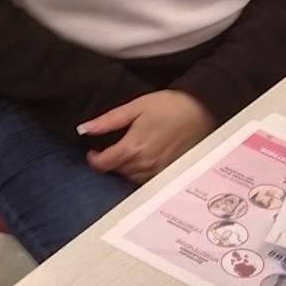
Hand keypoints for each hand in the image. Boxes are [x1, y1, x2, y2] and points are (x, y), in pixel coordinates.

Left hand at [79, 91, 214, 185]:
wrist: (201, 110)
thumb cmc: (169, 105)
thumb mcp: (136, 107)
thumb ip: (109, 120)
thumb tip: (85, 129)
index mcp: (132, 147)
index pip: (103, 164)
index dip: (93, 159)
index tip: (92, 152)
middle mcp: (144, 163)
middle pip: (117, 171)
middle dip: (110, 161)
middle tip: (110, 149)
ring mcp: (158, 170)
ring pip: (131, 177)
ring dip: (125, 168)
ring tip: (127, 154)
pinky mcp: (169, 171)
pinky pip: (147, 180)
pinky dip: (140, 173)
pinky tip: (143, 160)